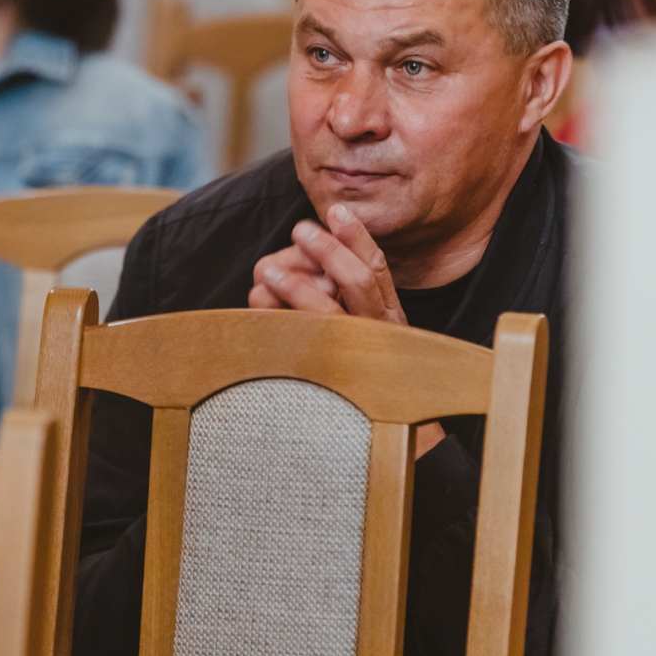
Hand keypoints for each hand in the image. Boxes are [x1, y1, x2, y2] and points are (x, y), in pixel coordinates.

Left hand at [249, 204, 443, 456]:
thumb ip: (343, 300)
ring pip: (331, 315)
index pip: (379, 269)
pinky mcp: (336, 382)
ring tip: (267, 270)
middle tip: (300, 229)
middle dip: (330, 251)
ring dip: (298, 288)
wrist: (396, 446)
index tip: (337, 209)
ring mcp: (360, 359)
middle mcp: (381, 335)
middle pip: (361, 282)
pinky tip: (258, 309)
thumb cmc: (372, 380)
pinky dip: (281, 325)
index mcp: (389, 318)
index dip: (358, 237)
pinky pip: (308, 350)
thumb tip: (296, 267)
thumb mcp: (366, 333)